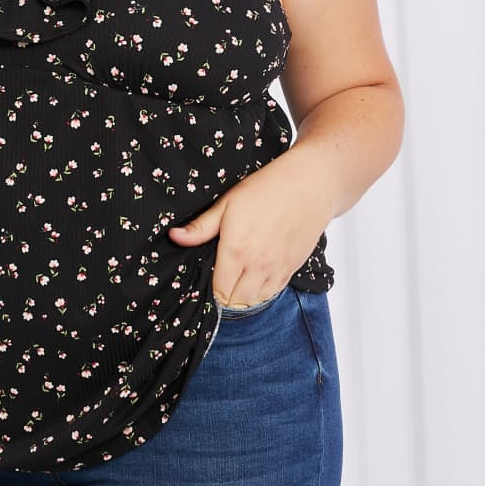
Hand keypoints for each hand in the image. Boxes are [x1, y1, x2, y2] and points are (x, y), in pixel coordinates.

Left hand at [168, 153, 330, 305]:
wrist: (310, 184)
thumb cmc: (266, 189)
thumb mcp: (227, 203)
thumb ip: (201, 227)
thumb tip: (174, 237)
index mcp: (236, 250)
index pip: (218, 291)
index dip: (210, 288)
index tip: (208, 277)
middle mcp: (257, 265)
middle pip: (236, 301)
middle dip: (225, 295)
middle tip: (221, 278)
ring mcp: (277, 269)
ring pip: (255, 300)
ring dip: (243, 295)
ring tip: (237, 279)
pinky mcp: (292, 268)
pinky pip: (274, 292)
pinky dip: (262, 291)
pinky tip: (256, 277)